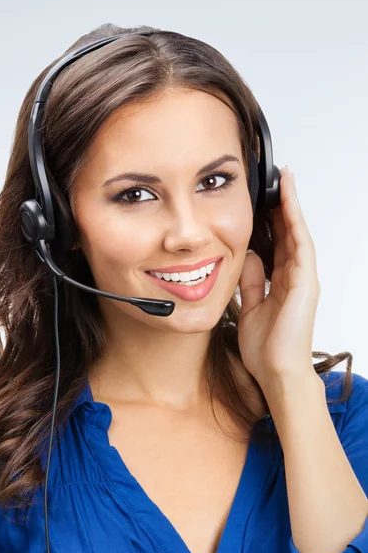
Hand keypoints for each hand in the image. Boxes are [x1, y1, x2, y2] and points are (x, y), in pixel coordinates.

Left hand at [237, 166, 320, 399]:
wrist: (277, 373)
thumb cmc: (266, 348)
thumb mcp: (249, 307)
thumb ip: (251, 283)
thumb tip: (247, 258)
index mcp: (281, 283)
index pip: (277, 244)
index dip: (272, 221)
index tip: (263, 201)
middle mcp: (295, 277)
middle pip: (288, 234)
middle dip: (282, 207)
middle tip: (275, 180)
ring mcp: (303, 278)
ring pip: (297, 233)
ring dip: (290, 206)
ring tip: (284, 181)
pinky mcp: (305, 282)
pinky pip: (300, 244)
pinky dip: (295, 221)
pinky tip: (288, 202)